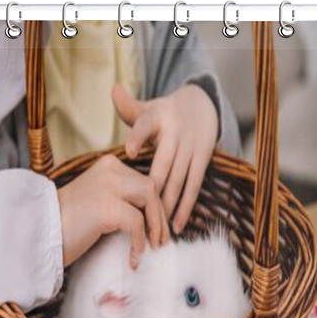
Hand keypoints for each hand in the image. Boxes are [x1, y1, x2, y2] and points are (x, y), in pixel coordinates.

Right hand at [57, 155, 169, 268]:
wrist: (40, 234)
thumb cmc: (67, 225)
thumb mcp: (98, 202)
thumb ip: (120, 200)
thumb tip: (150, 217)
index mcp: (108, 166)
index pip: (144, 181)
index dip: (156, 207)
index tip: (157, 230)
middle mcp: (109, 170)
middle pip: (151, 187)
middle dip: (160, 216)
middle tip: (160, 241)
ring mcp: (107, 186)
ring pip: (150, 198)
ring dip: (156, 225)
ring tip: (153, 247)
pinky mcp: (106, 207)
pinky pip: (137, 222)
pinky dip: (139, 243)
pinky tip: (133, 259)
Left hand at [112, 82, 218, 234]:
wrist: (202, 104)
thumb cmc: (164, 113)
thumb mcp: (148, 108)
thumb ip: (129, 108)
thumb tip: (113, 89)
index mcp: (157, 117)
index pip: (145, 125)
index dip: (138, 137)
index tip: (129, 151)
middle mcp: (175, 132)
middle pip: (162, 164)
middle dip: (152, 191)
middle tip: (139, 216)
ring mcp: (190, 146)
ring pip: (178, 179)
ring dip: (168, 205)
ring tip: (156, 228)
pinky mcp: (203, 159)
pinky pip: (194, 186)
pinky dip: (185, 207)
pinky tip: (176, 225)